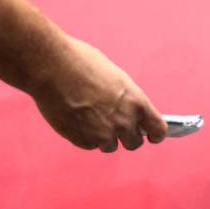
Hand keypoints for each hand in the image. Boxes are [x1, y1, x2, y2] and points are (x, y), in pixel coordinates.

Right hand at [31, 37, 167, 150]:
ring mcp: (103, 134)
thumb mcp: (115, 78)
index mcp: (136, 103)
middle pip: (134, 143)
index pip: (158, 129)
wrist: (51, 66)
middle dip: (127, 136)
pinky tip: (75, 118)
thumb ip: (125, 100)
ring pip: (109, 146)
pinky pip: (89, 145)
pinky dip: (84, 136)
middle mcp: (123, 123)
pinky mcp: (83, 141)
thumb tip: (128, 113)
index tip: (152, 136)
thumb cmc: (81, 63)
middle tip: (116, 127)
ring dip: (103, 137)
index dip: (155, 133)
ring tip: (90, 118)